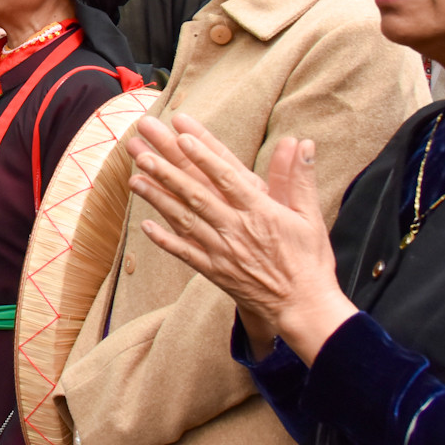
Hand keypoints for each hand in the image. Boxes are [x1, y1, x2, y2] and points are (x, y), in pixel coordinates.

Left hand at [128, 112, 355, 363]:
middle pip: (196, 194)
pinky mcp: (215, 272)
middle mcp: (236, 229)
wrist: (303, 308)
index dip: (203, 155)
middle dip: (167, 170)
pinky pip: (185, 253)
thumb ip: (301, 178)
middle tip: (143, 151)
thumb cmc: (309, 260)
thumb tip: (304, 143)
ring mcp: (222, 251)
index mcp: (260, 212)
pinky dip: (164, 240)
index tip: (182, 135)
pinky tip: (144, 225)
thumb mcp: (310, 216)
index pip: (227, 177)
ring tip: (135, 178)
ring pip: (184, 220)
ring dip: (158, 198)